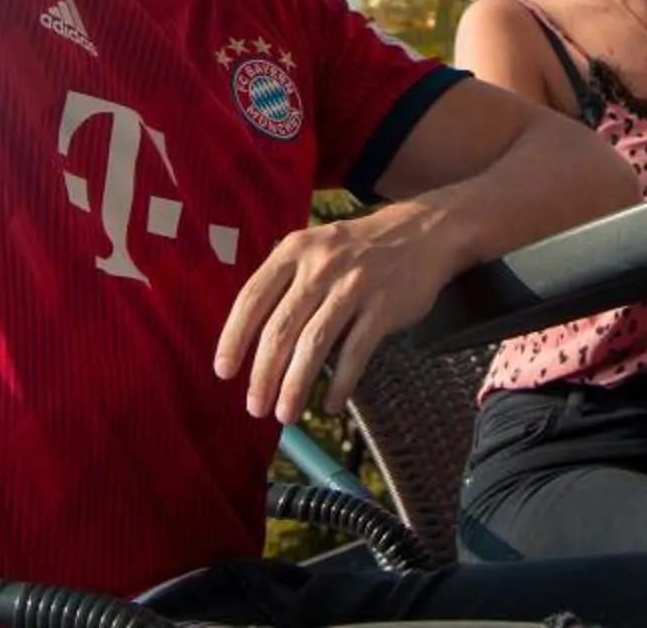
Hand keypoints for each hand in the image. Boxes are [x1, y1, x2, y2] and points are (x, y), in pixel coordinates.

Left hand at [215, 202, 464, 422]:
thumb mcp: (315, 249)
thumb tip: (250, 340)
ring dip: (295, 385)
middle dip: (263, 374)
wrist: (423, 231)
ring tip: (284, 414)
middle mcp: (321, 265)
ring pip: (314, 343)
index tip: (224, 372)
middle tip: (255, 407)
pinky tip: (329, 403)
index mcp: (294, 250)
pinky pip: (356, 352)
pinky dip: (341, 383)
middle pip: (281, 328)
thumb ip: (284, 283)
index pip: (252, 298)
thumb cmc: (356, 249)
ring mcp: (354, 285)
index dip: (234, 338)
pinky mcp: (384, 306)